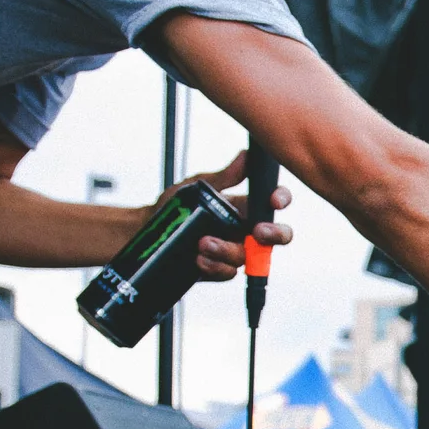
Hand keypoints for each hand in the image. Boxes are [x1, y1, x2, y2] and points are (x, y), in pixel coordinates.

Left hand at [182, 150, 292, 278]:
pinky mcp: (220, 269)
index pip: (272, 202)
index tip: (273, 201)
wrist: (148, 232)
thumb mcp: (199, 187)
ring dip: (227, 250)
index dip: (280, 200)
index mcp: (244, 206)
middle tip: (258, 232)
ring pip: (248, 256)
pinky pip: (229, 272)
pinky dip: (214, 265)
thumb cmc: (175, 207)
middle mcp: (244, 230)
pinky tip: (199, 258)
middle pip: (277, 235)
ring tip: (204, 243)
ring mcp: (234, 251)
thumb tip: (245, 156)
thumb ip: (225, 176)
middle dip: (275, 234)